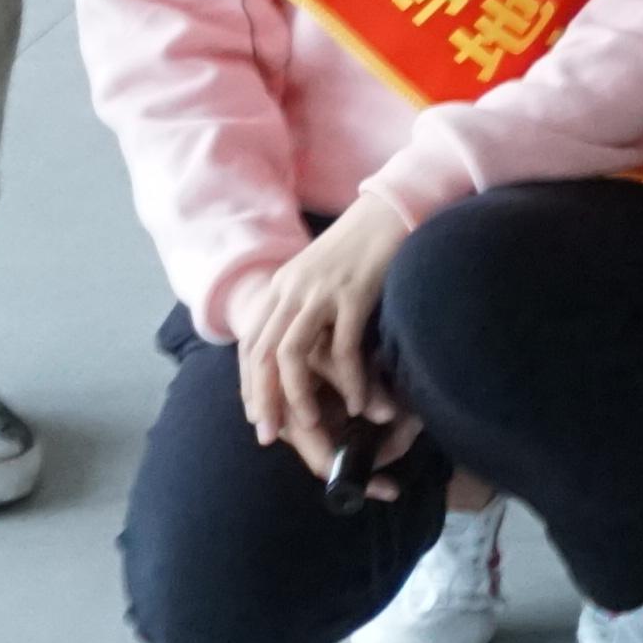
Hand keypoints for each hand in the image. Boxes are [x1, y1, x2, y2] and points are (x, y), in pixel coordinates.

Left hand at [232, 201, 418, 486]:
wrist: (392, 207)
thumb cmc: (361, 246)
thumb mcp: (319, 274)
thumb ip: (304, 305)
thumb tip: (299, 350)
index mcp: (281, 286)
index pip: (251, 344)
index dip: (250, 384)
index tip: (257, 418)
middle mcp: (292, 290)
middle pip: (263, 354)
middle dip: (263, 400)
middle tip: (270, 436)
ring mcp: (321, 291)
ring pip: (293, 355)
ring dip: (298, 396)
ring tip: (311, 426)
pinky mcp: (355, 293)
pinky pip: (344, 348)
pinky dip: (350, 381)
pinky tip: (359, 403)